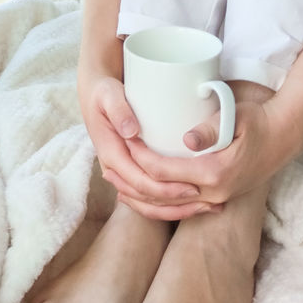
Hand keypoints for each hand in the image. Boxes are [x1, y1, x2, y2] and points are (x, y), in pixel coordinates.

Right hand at [79, 74, 218, 220]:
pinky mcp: (130, 172)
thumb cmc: (104, 94)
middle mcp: (114, 168)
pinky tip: (192, 204)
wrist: (94, 97)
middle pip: (145, 198)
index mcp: (111, 152)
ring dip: (175, 209)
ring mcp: (121, 173)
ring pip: (146, 204)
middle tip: (207, 201)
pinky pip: (147, 198)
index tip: (192, 186)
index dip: (166, 188)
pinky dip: (167, 205)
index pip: (139, 181)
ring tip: (206, 207)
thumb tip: (131, 132)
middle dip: (175, 203)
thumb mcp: (108, 94)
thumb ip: (119, 111)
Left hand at [109, 92, 302, 218]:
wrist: (284, 137)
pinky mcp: (217, 197)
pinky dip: (158, 205)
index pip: (164, 172)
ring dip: (141, 199)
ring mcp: (216, 198)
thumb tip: (186, 140)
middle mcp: (214, 192)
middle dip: (132, 183)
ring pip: (170, 209)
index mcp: (215, 172)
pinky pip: (182, 208)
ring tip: (116, 186)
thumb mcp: (236, 116)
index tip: (125, 141)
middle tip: (107, 168)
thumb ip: (210, 127)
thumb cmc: (257, 120)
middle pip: (161, 196)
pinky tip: (141, 196)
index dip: (140, 157)